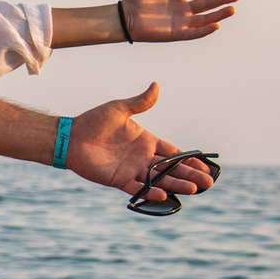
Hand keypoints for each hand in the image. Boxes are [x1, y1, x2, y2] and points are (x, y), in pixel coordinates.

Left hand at [65, 84, 219, 198]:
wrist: (71, 137)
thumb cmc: (94, 121)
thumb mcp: (120, 109)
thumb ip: (140, 102)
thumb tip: (156, 85)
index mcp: (147, 141)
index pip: (174, 153)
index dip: (190, 160)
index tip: (206, 166)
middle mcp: (143, 158)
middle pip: (172, 168)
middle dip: (190, 175)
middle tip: (208, 183)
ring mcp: (132, 170)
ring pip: (159, 179)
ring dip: (176, 184)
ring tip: (194, 190)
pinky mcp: (119, 180)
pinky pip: (138, 187)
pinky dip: (150, 191)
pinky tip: (164, 194)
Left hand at [122, 0, 237, 42]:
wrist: (124, 18)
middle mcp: (181, 8)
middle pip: (206, 4)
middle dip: (221, 0)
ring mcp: (180, 21)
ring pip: (204, 18)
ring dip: (218, 14)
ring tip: (232, 9)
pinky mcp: (176, 33)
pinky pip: (194, 33)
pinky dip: (205, 30)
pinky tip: (216, 24)